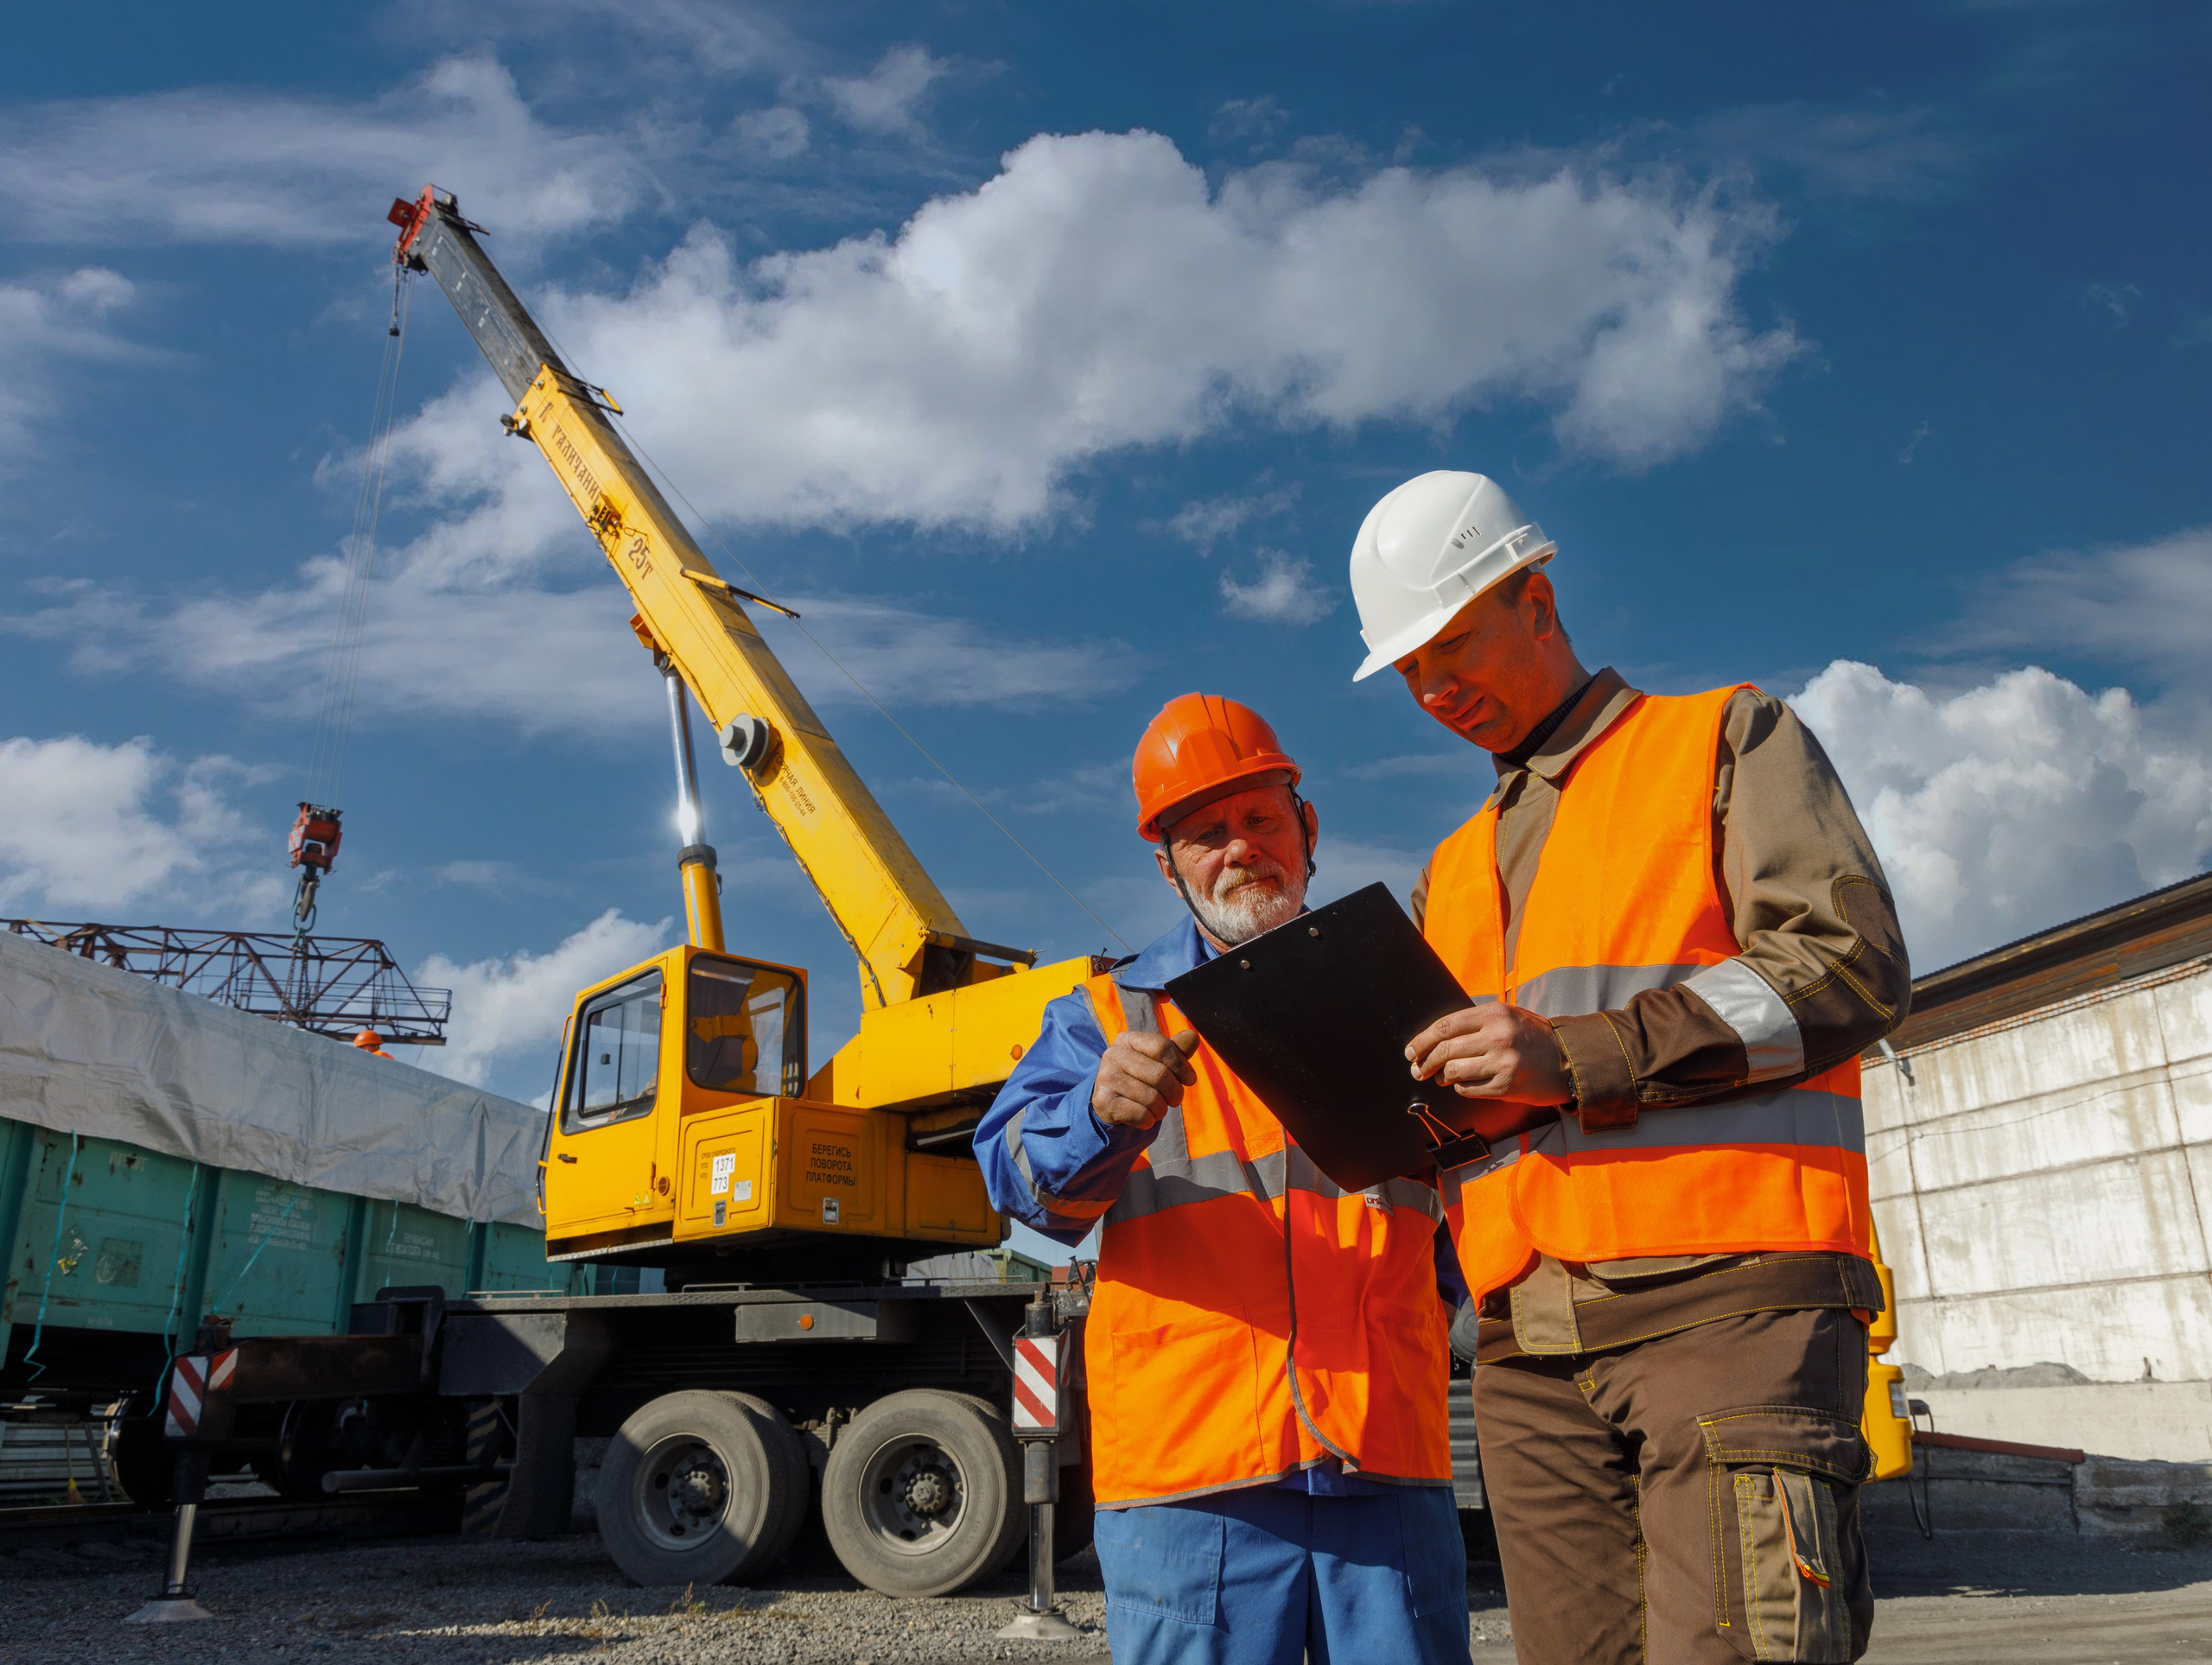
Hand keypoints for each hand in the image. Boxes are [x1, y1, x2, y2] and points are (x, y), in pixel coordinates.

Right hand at [1092, 1029, 1199, 1129]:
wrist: (1109, 1101)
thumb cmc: (1139, 1077)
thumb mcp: (1156, 1060)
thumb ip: (1176, 1049)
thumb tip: (1193, 1037)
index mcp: (1127, 1040)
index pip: (1161, 1046)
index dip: (1181, 1065)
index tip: (1190, 1079)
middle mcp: (1113, 1055)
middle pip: (1159, 1074)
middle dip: (1175, 1091)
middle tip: (1175, 1099)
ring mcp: (1105, 1079)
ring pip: (1152, 1098)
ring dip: (1162, 1109)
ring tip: (1158, 1108)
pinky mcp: (1104, 1102)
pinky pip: (1141, 1115)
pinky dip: (1149, 1120)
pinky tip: (1145, 1117)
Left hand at [1407, 1004, 1571, 1104]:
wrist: (1568, 1060)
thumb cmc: (1533, 1037)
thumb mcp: (1508, 1016)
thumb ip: (1475, 1023)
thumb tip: (1435, 1040)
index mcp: (1494, 1014)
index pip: (1445, 1026)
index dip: (1422, 1040)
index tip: (1412, 1051)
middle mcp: (1497, 1037)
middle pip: (1445, 1050)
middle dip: (1425, 1062)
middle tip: (1418, 1069)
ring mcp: (1501, 1063)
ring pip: (1453, 1071)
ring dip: (1442, 1076)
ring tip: (1442, 1077)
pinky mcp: (1505, 1087)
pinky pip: (1468, 1089)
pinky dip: (1460, 1087)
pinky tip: (1464, 1083)